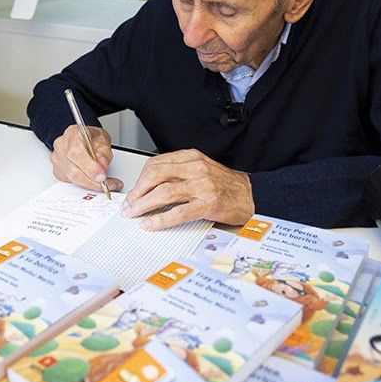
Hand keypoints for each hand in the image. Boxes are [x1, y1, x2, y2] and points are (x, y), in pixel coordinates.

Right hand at [50, 125, 123, 192]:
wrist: (85, 138)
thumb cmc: (92, 137)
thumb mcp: (104, 140)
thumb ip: (104, 152)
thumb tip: (102, 165)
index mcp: (73, 134)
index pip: (77, 152)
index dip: (90, 167)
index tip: (102, 176)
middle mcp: (62, 146)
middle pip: (73, 168)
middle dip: (92, 180)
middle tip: (106, 183)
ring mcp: (57, 158)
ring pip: (71, 177)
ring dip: (90, 184)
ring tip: (104, 184)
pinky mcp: (58, 170)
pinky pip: (70, 181)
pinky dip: (84, 184)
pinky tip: (93, 182)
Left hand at [122, 149, 253, 230]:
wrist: (252, 194)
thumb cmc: (225, 185)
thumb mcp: (200, 169)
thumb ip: (178, 173)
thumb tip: (150, 185)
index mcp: (192, 158)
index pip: (156, 164)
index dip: (140, 179)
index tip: (132, 192)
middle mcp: (196, 169)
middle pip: (156, 175)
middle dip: (137, 192)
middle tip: (128, 205)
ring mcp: (202, 186)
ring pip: (164, 192)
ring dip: (143, 204)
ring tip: (133, 214)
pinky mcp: (208, 204)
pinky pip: (179, 212)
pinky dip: (160, 219)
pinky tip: (150, 223)